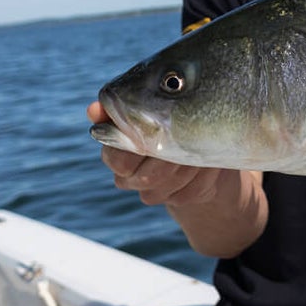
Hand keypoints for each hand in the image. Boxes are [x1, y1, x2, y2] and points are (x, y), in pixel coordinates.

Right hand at [88, 100, 267, 256]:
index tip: (158, 128)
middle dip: (172, 155)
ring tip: (205, 140)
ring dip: (192, 162)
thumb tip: (93, 110)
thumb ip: (115, 108)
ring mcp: (154, 193)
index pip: (117, 160)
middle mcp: (129, 179)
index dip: (137, 148)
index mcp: (114, 154)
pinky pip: (192, 192)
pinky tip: (211, 157)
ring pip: (173, 185)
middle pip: (149, 177)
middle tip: (191, 133)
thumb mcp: (141, 106)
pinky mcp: (178, 199)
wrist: (194, 138)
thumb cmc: (160, 115)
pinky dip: (206, 174)